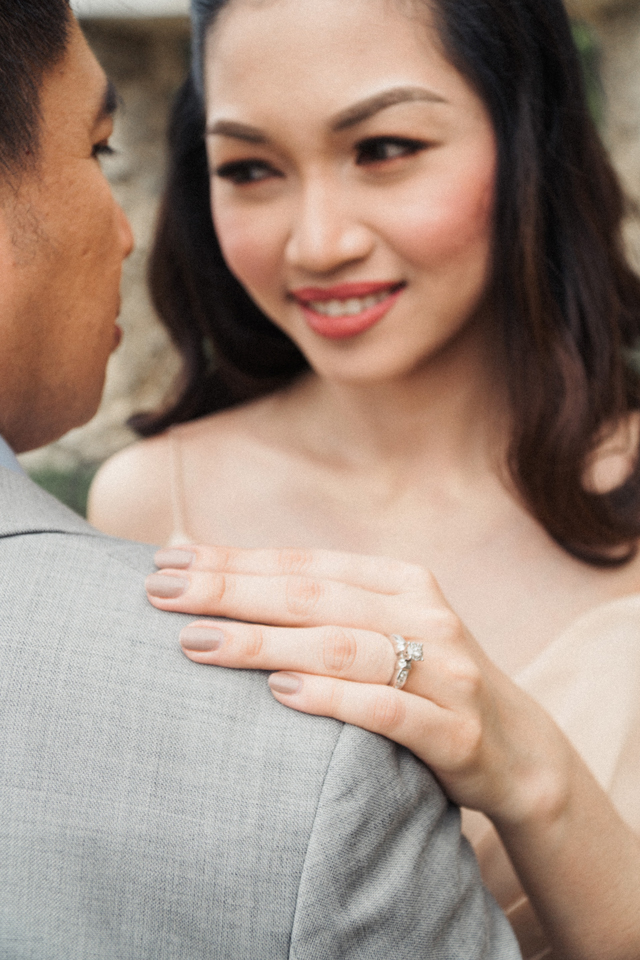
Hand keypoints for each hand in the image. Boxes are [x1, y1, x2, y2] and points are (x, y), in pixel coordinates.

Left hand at [146, 545, 571, 826]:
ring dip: (265, 643)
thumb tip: (217, 577)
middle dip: (232, 592)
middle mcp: (425, 613)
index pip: (305, 564)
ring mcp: (445, 671)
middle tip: (161, 593)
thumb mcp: (382, 631)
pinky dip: (331, 697)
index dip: (235, 561)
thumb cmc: (426, 682)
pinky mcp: (457, 729)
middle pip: (314, 598)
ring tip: (198, 643)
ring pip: (343, 646)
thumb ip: (318, 607)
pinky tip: (278, 693)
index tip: (168, 562)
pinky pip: (386, 708)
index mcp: (403, 581)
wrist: (519, 748)